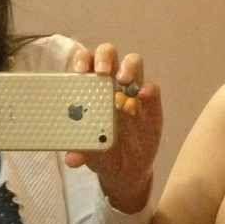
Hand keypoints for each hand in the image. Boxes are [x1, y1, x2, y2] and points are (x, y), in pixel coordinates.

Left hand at [64, 43, 162, 209]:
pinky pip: (152, 88)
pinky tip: (144, 95)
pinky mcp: (151, 104)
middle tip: (102, 71)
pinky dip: (149, 89)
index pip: (84, 62)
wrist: (126, 169)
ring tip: (124, 80)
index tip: (79, 71)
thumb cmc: (101, 152)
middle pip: (108, 54)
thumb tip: (72, 159)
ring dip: (129, 66)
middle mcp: (110, 84)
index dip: (82, 59)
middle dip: (104, 56)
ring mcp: (132, 91)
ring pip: (133, 63)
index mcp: (89, 89)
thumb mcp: (88, 154)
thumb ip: (80, 152)